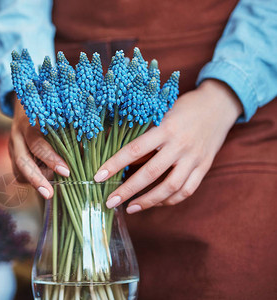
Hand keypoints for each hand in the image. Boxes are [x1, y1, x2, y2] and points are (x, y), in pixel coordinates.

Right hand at [9, 94, 69, 198]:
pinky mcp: (12, 157)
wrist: (24, 104)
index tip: (67, 171)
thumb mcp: (58, 115)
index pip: (37, 144)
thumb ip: (71, 130)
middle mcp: (16, 137)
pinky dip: (32, 180)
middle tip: (50, 194)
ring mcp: (12, 148)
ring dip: (36, 181)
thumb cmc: (48, 111)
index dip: (51, 159)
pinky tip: (44, 181)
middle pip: (23, 162)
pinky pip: (19, 174)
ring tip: (51, 188)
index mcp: (28, 124)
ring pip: (19, 171)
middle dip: (37, 180)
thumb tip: (92, 146)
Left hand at [94, 79, 242, 213]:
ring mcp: (194, 158)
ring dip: (148, 201)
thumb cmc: (183, 107)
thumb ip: (144, 132)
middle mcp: (180, 145)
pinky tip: (154, 203)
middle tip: (110, 201)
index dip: (115, 164)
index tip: (98, 177)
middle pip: (150, 174)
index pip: (135, 150)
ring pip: (170, 188)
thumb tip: (114, 148)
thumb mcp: (161, 112)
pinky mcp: (204, 167)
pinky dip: (169, 200)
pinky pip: (187, 190)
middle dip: (127, 190)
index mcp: (166, 128)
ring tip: (130, 208)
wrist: (219, 105)